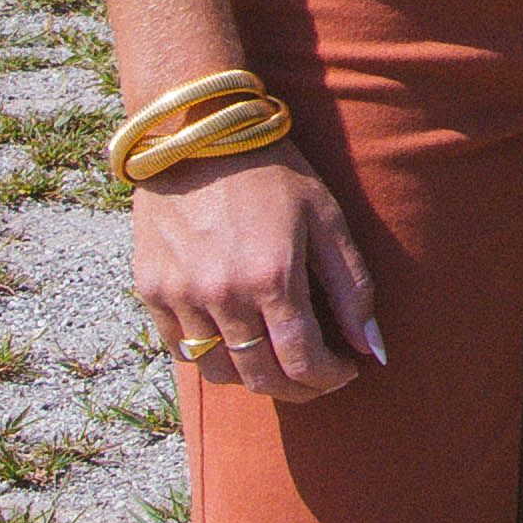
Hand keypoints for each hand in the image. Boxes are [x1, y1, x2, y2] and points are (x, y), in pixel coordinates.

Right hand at [133, 148, 384, 402]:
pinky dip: (212, 355)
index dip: (330, 378)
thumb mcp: (327, 219)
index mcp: (272, 278)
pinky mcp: (150, 290)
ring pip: (220, 372)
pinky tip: (236, 337)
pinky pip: (182, 349)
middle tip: (317, 374)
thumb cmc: (273, 171)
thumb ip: (353, 289)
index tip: (346, 370)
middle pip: (262, 378)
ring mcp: (180, 296)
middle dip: (298, 388)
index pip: (304, 363)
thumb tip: (371, 351)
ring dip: (254, 377)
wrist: (197, 134)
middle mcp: (222, 295)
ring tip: (277, 357)